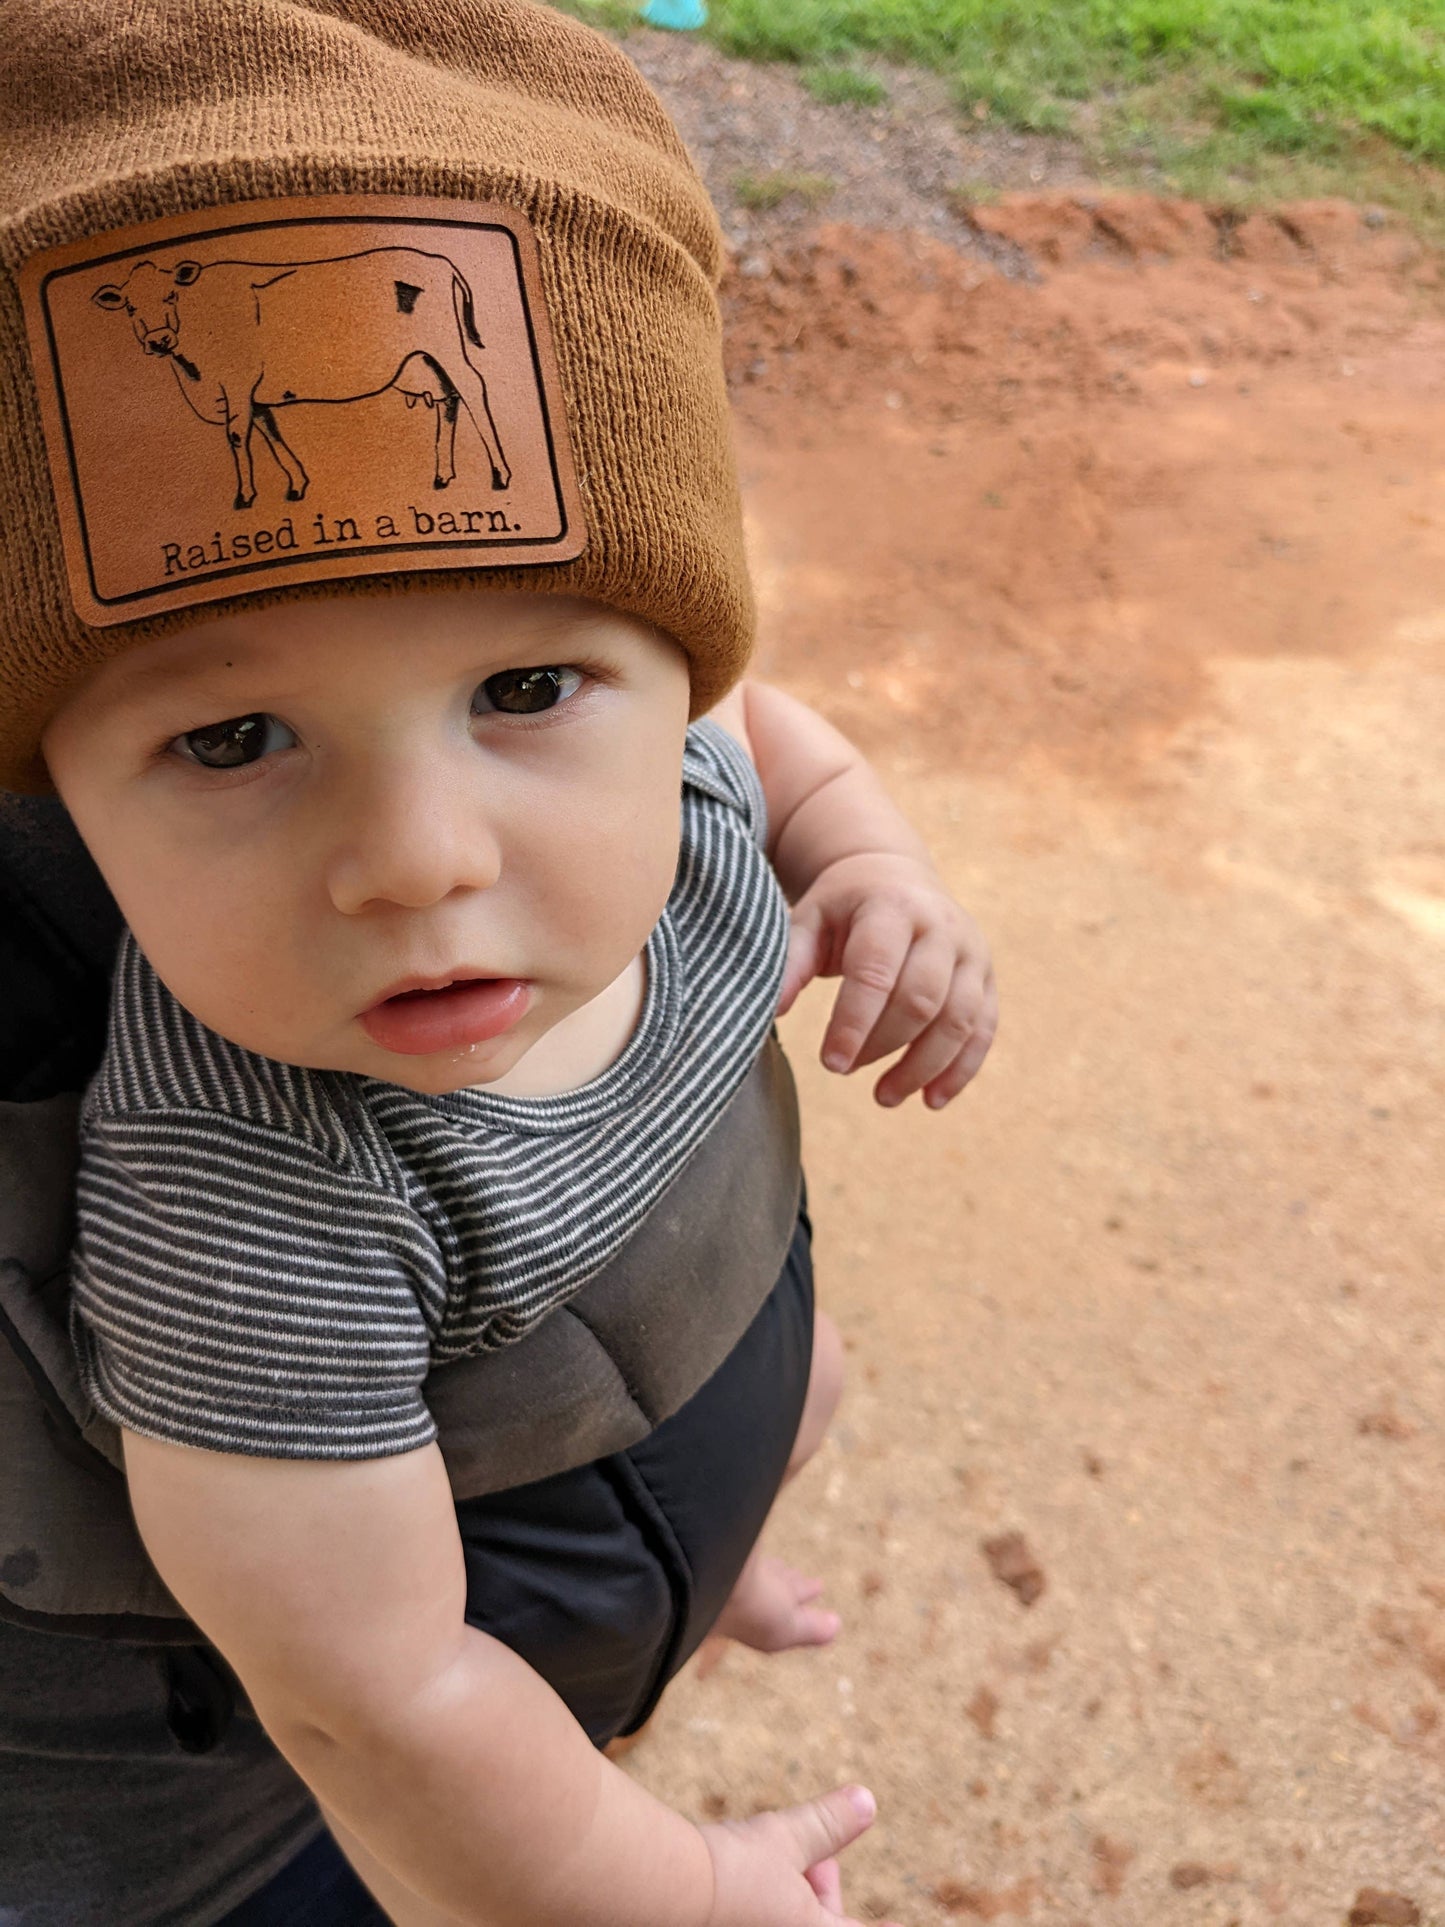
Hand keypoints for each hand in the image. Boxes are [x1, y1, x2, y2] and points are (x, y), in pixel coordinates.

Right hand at [700, 1783, 900, 1925]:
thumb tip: (867, 1801)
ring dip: (789, 1894)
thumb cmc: (732, 1869)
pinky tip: (739, 1875)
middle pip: (818, 1923)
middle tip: (813, 1862)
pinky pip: (755, 1917)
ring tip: (770, 1862)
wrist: (664, 1891)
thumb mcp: (787, 1838)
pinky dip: (759, 1903)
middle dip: (820, 1888)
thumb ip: (828, 1825)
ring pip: (785, 1919)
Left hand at [778, 853, 996, 1108]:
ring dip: (921, 1068)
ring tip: (883, 1097)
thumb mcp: (811, 919)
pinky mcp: (986, 977)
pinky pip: (982, 1030)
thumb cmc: (844, 906)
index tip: (830, 1063)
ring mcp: (971, 952)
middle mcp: (941, 927)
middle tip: (844, 1071)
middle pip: (921, 1000)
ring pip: (958, 1021)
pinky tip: (930, 1100)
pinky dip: (960, 1070)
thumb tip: (773, 1013)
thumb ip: (792, 962)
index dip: (854, 1022)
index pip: (877, 972)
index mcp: (892, 907)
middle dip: (882, 1045)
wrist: (896, 876)